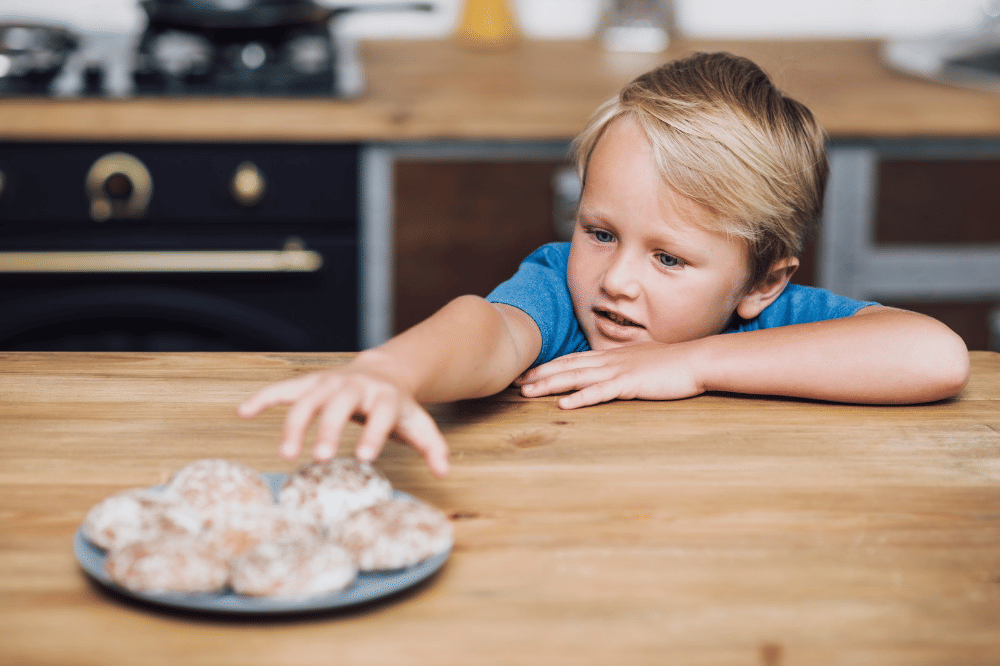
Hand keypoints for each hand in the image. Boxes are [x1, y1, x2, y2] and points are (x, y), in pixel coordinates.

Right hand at [237, 366, 449, 477]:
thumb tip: (445, 472)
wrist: (385, 372)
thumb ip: (433, 447)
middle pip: (339, 405)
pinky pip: (283, 389)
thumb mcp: (419, 424)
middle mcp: (356, 387)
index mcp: (386, 397)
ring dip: (294, 424)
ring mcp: (330, 383)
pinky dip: (263, 398)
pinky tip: (243, 412)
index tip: (364, 458)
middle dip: (328, 430)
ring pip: (308, 400)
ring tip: (285, 454)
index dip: (373, 434)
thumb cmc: (400, 408)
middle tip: (317, 459)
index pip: (381, 414)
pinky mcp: (310, 384)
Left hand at [515, 341, 703, 408]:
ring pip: (577, 378)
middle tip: (514, 383)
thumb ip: (622, 366)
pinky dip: (581, 398)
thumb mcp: (641, 362)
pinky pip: (602, 392)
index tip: (526, 373)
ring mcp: (619, 371)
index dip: (547, 367)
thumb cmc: (672, 364)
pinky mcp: (631, 384)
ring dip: (550, 385)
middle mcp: (609, 361)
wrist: (697, 361)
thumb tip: (610, 372)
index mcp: (611, 357)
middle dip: (539, 375)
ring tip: (528, 392)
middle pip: (567, 367)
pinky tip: (565, 406)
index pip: (572, 360)